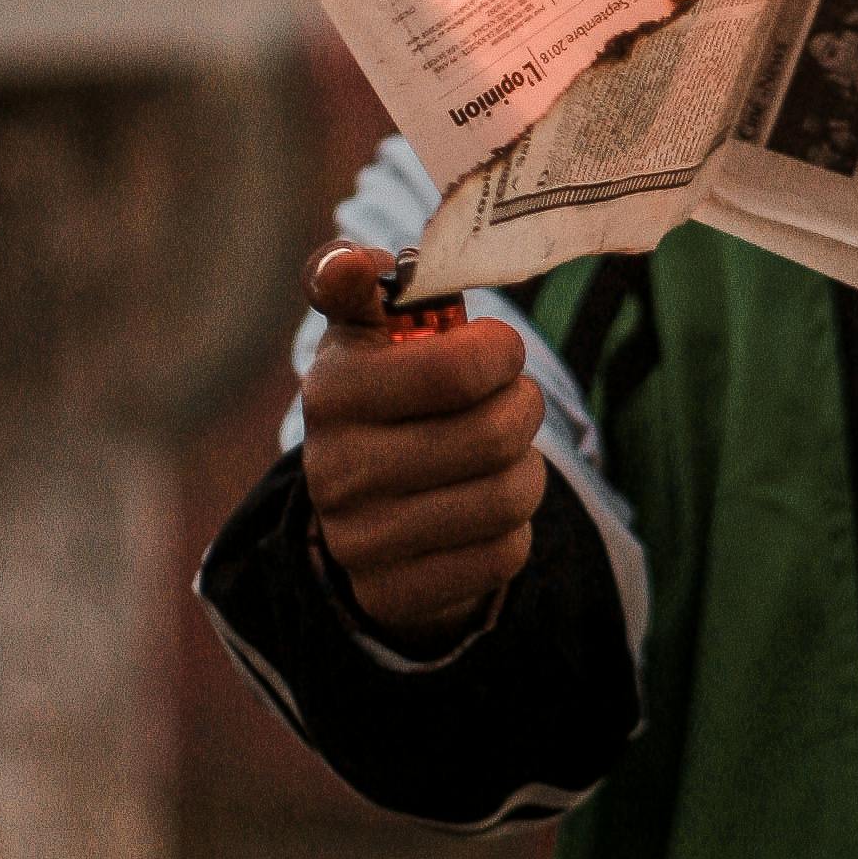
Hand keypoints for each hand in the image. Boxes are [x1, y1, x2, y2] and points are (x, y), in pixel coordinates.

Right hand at [299, 270, 546, 640]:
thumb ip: (359, 283)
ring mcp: (361, 541)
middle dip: (524, 407)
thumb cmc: (386, 396)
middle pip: (494, 434)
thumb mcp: (367, 334)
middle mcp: (335, 470)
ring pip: (508, 496)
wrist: (363, 508)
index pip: (454, 370)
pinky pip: (504, 555)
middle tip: (514, 400)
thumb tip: (352, 263)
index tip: (499, 351)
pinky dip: (513, 528)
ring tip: (503, 454)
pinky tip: (483, 510)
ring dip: (526, 469)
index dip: (498, 354)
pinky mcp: (394, 594)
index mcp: (331, 391)